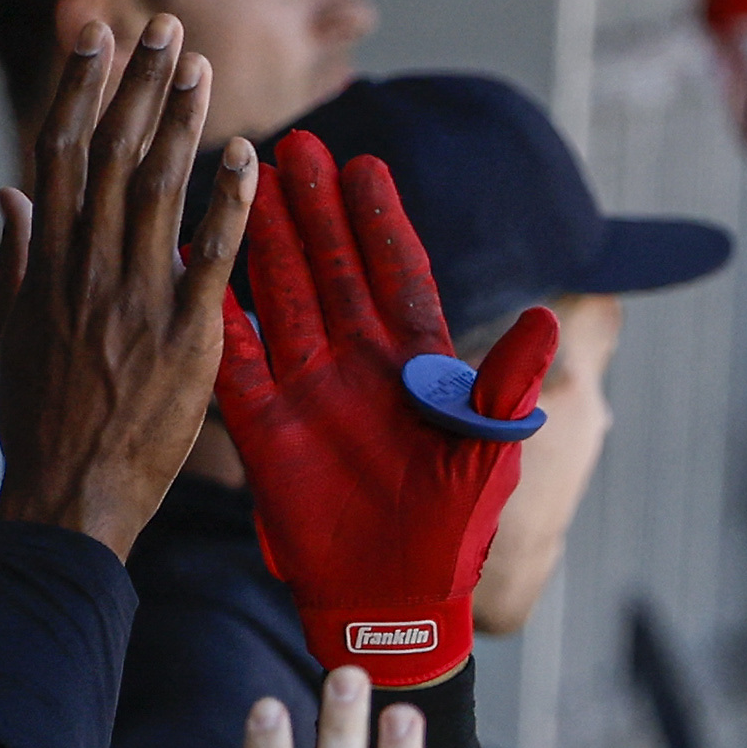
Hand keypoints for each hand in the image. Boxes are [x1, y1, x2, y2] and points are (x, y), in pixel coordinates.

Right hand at [0, 17, 254, 562]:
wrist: (65, 498)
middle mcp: (87, 269)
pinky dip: (230, 204)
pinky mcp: (184, 340)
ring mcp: (135, 301)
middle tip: (163, 25)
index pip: (58, 153)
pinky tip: (247, 156)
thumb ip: (15, 258)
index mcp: (45, 263)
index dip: (76, 88)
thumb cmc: (35, 422)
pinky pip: (212, 259)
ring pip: (158, 190)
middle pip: (111, 154)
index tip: (93, 37)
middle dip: (137, 84)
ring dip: (180, 121)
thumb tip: (8, 192)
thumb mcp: (6, 335)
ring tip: (200, 65)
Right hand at [215, 129, 561, 685]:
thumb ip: (506, 387)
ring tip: (246, 179)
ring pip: (282, 298)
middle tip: (297, 148)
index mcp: (416, 368)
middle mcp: (359, 367)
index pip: (397, 276)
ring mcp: (309, 392)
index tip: (366, 166)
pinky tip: (197, 264)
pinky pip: (236, 363)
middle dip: (314, 211)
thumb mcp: (486, 454)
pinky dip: (216, 319)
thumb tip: (549, 319)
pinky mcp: (267, 430)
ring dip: (264, 242)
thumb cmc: (453, 532)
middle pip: (333, 270)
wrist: (397, 599)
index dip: (381, 222)